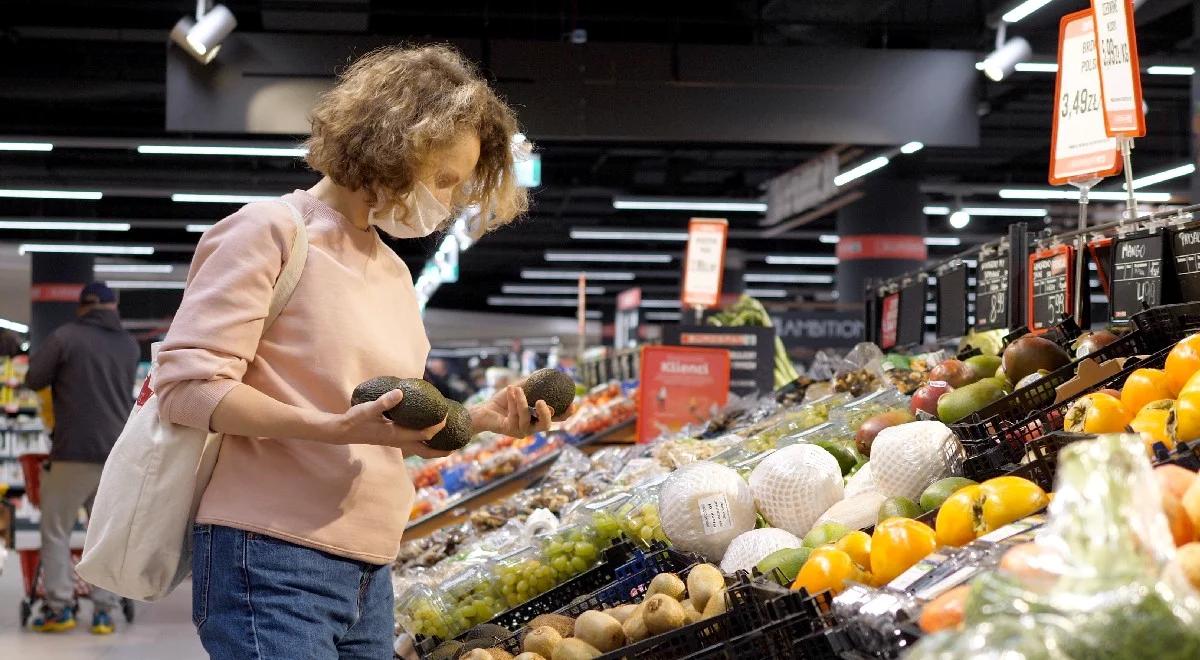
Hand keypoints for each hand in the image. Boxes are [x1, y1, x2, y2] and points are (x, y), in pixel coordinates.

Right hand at [327, 389, 449, 458]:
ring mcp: (395, 441)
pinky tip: (426, 432)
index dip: (437, 426)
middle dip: (440, 450)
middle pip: (425, 450)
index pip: (424, 434)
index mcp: (396, 435)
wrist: (341, 432)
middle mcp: (398, 441)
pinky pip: (412, 443)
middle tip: (457, 446)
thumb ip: (383, 402)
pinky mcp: (392, 438)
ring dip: (433, 447)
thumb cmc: (354, 420)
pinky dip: (423, 441)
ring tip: (447, 442)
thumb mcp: (367, 409)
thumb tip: (400, 393)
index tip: (447, 415)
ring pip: (419, 448)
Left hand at [470, 384, 566, 436]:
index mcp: (537, 418)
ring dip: (521, 401)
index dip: (566, 414)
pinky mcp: (509, 430)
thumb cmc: (503, 401)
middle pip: (546, 426)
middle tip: (542, 402)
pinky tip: (510, 391)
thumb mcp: (520, 390)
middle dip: (546, 414)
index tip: (572, 404)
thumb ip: (532, 384)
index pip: (556, 419)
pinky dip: (513, 401)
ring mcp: (521, 431)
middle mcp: (532, 427)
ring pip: (526, 417)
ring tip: (516, 388)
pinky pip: (514, 415)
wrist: (483, 410)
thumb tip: (547, 373)